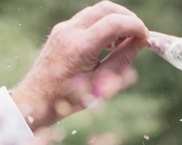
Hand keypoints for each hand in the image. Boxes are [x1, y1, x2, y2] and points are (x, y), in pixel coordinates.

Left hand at [11, 2, 149, 129]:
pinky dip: (102, 25)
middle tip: (138, 35)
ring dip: (115, 20)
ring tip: (123, 42)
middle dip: (127, 17)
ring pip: (96, 11)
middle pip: (106, 8)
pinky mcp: (61, 30)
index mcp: (80, 48)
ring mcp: (63, 28)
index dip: (135, 26)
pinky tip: (107, 44)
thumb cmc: (68, 98)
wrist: (36, 99)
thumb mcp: (101, 83)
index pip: (114, 23)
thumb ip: (122, 59)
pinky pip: (87, 19)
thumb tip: (140, 42)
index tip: (146, 38)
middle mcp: (70, 32)